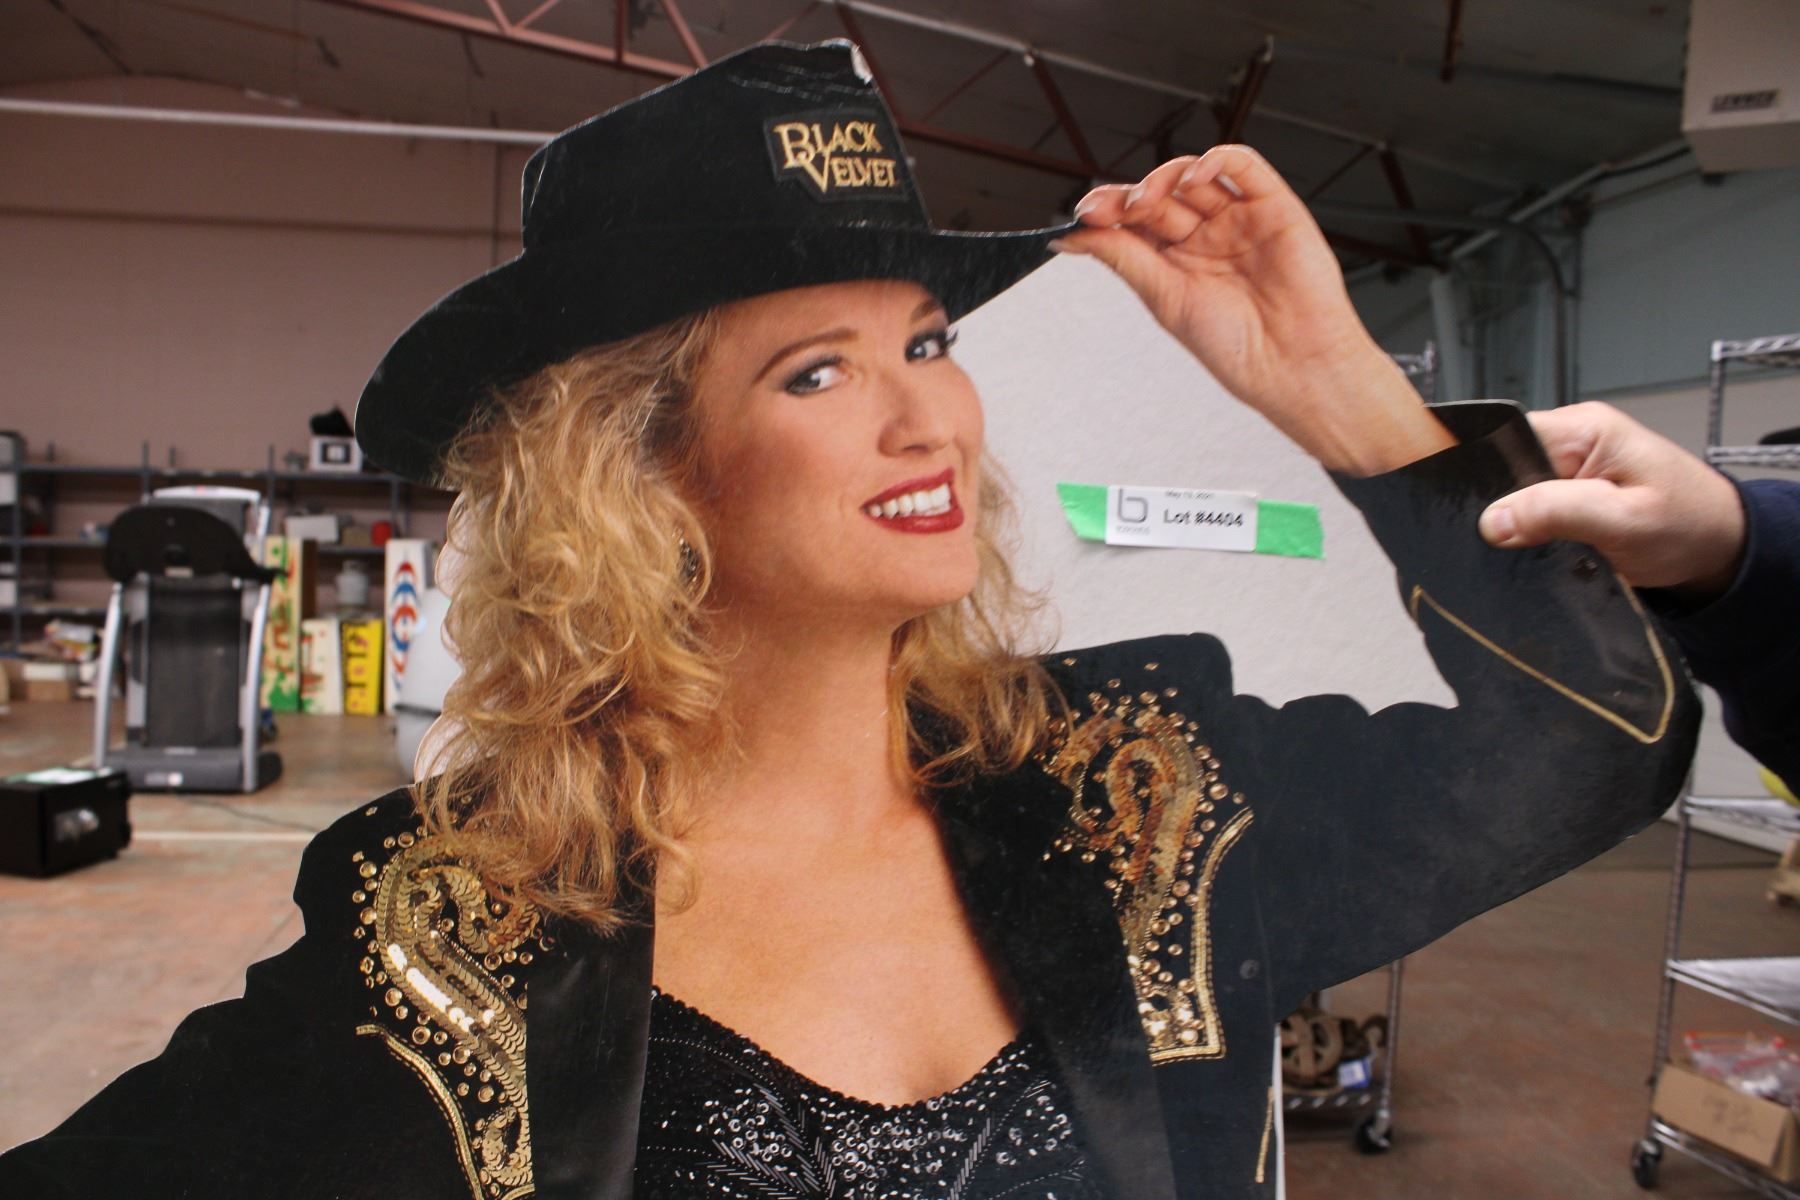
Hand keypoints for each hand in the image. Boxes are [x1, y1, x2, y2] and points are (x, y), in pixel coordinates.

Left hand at [1056, 145, 1452, 475]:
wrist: (1292, 362)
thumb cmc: (1235, 346)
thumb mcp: (1164, 299)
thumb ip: (1123, 258)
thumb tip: (1071, 237)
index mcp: (1176, 262)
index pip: (1135, 222)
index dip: (1108, 212)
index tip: (1083, 215)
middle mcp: (1206, 237)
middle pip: (1160, 196)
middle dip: (1131, 197)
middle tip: (1111, 209)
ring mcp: (1238, 218)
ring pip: (1194, 176)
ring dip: (1164, 178)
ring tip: (1148, 200)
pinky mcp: (1272, 205)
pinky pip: (1242, 166)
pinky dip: (1215, 160)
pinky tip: (1193, 175)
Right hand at [1478, 402, 1746, 599]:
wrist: (1719, 550)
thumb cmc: (1688, 526)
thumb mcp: (1623, 520)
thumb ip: (1557, 512)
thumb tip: (1492, 520)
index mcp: (1583, 429)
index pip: (1505, 438)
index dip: (1483, 474)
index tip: (1478, 512)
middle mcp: (1572, 440)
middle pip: (1503, 466)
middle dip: (1501, 506)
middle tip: (1519, 539)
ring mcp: (1570, 467)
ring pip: (1513, 492)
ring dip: (1517, 523)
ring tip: (1535, 545)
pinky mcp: (1570, 493)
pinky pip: (1530, 508)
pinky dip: (1530, 532)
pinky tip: (1541, 548)